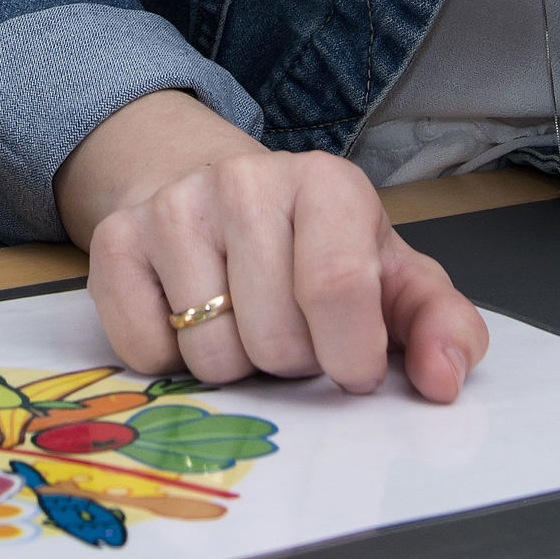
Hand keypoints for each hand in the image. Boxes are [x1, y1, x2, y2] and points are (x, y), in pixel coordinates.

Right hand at [56, 92, 485, 401]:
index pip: (336, 286)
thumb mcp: (394, 280)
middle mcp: (244, 179)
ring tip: (243, 322)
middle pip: (271, 338)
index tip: (351, 368)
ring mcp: (172, 206)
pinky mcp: (114, 241)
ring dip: (234, 365)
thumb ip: (441, 327)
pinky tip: (190, 319)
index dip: (348, 355)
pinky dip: (171, 362)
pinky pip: (144, 352)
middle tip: (291, 332)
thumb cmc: (318, 250)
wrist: (219, 198)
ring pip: (208, 355)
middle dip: (291, 363)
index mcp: (327, 183)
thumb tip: (445, 379)